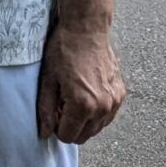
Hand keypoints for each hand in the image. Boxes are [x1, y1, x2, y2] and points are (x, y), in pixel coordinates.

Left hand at [37, 21, 125, 143]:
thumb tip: (45, 133)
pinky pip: (107, 116)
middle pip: (83, 136)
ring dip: (84, 121)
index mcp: (82, 104)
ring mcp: (114, 101)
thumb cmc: (65, 50)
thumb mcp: (47, 80)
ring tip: (74, 97)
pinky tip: (87, 94)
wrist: (86, 29)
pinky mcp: (120, 94)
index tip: (54, 112)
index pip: (67, 137)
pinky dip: (96, 112)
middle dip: (70, 126)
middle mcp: (103, 106)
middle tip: (62, 104)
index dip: (56, 127)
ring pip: (96, 128)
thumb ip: (45, 110)